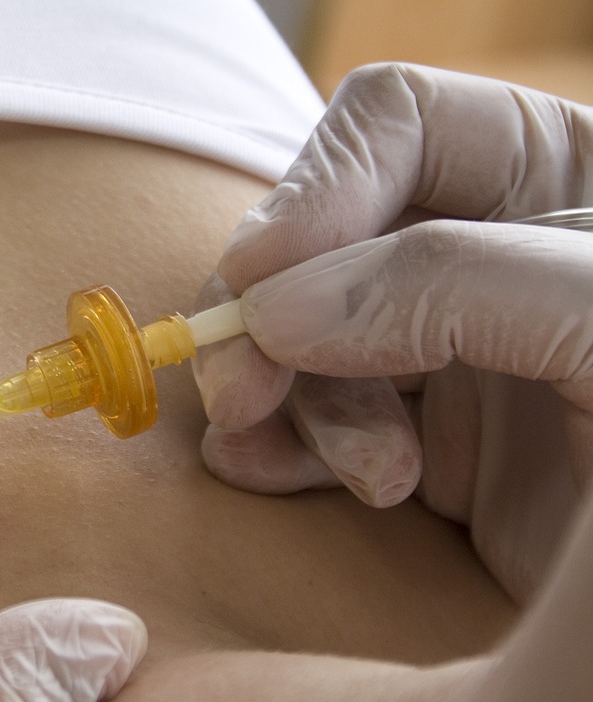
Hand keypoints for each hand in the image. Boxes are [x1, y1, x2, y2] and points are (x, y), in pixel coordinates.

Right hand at [191, 63, 592, 600]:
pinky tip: (278, 479)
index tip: (259, 279)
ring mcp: (453, 353)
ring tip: (371, 480)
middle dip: (271, 315)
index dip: (313, 188)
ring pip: (299, 338)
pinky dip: (275, 449)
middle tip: (240, 393)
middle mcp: (490, 254)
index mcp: (558, 174)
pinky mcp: (429, 446)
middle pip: (320, 237)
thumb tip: (274, 312)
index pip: (397, 125)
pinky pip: (307, 422)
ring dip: (295, 404)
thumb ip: (450, 283)